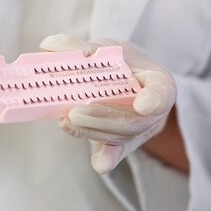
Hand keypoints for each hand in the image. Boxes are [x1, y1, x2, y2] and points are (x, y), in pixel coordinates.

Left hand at [40, 35, 175, 174]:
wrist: (123, 77)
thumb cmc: (115, 61)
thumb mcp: (101, 47)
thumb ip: (75, 46)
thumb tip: (49, 46)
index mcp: (157, 81)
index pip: (161, 91)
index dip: (153, 99)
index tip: (142, 106)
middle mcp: (153, 109)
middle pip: (134, 120)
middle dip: (104, 118)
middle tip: (75, 113)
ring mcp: (140, 129)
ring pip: (121, 136)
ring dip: (93, 131)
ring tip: (67, 121)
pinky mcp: (123, 143)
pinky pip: (116, 151)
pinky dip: (106, 157)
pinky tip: (100, 164)